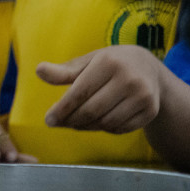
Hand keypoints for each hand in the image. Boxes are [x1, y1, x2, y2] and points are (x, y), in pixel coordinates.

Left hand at [37, 46, 162, 133]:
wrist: (150, 69)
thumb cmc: (111, 64)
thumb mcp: (89, 61)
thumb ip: (64, 71)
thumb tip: (39, 70)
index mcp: (109, 62)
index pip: (80, 92)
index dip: (62, 109)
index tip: (49, 120)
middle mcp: (129, 79)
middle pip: (92, 110)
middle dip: (71, 120)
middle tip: (59, 124)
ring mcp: (143, 96)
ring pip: (106, 122)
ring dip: (86, 126)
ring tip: (76, 122)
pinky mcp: (150, 111)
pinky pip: (120, 128)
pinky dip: (104, 129)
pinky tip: (97, 122)